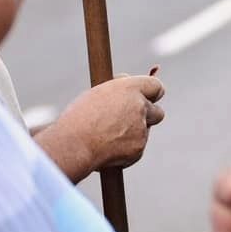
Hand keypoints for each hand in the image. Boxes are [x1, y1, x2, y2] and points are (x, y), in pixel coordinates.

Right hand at [50, 73, 165, 172]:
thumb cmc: (78, 119)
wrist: (72, 145)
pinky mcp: (139, 149)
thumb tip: (127, 81)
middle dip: (148, 117)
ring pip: (144, 132)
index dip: (153, 94)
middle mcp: (140, 106)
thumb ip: (118, 90)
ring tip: (105, 137)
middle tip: (131, 121)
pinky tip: (105, 149)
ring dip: (132, 134)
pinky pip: (136, 149)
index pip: (155, 87)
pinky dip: (125, 150)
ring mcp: (142, 129)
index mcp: (130, 88)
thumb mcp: (96, 95)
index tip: (149, 98)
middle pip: (158, 112)